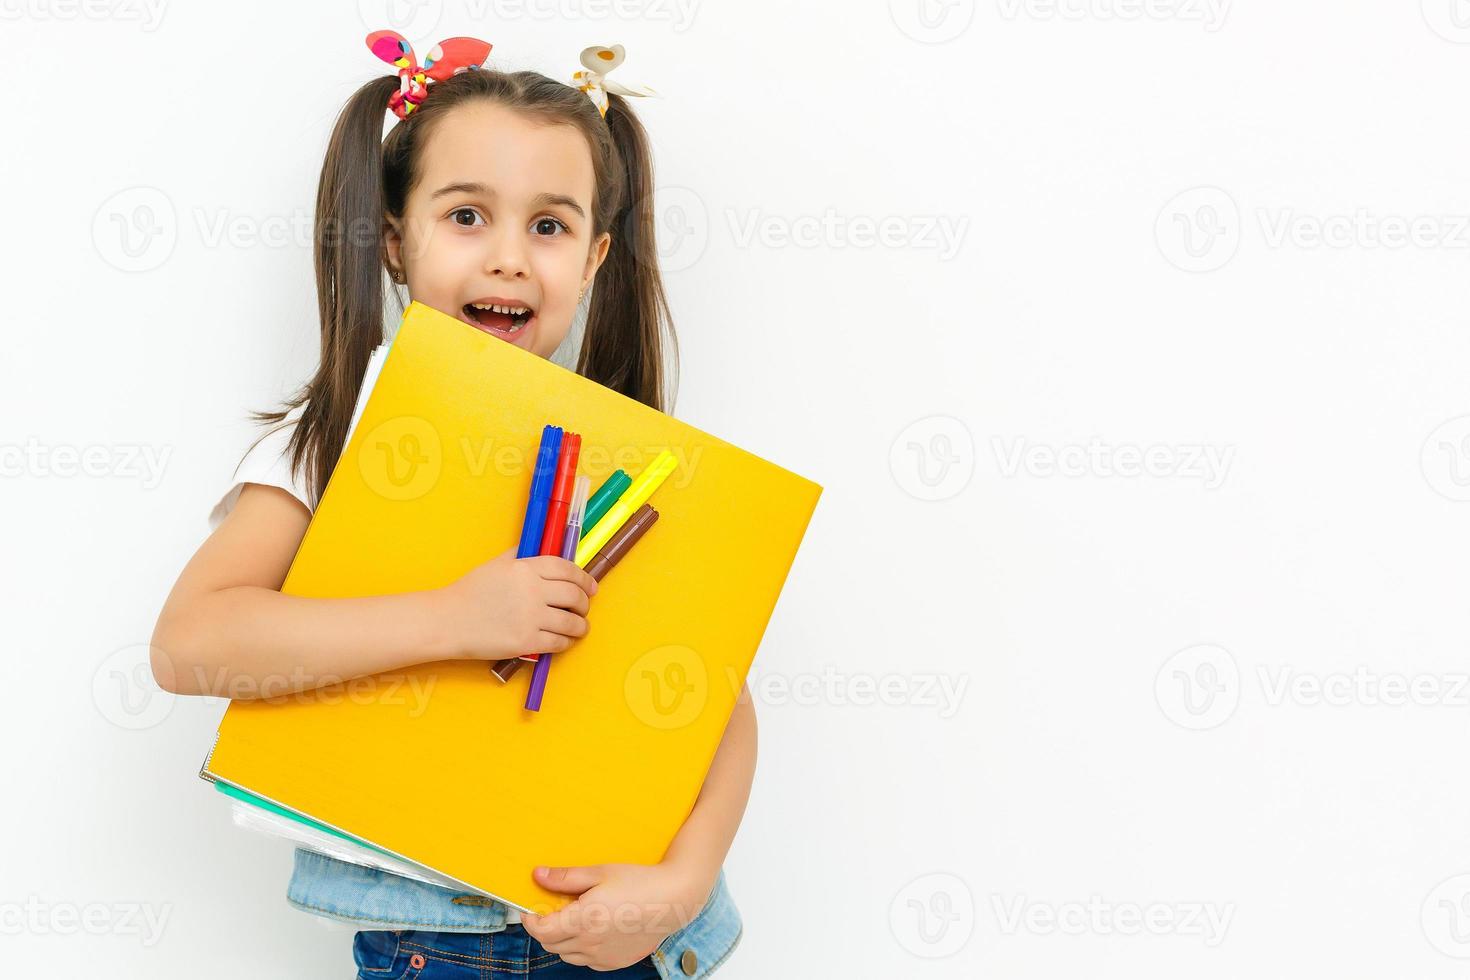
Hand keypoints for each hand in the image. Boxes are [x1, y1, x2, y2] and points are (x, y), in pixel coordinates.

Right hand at [433, 546, 597, 661]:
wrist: (448, 621)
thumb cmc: (470, 591)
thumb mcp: (496, 564)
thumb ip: (521, 556)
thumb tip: (542, 548)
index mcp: (525, 568)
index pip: (567, 569)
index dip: (584, 578)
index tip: (591, 586)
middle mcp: (532, 591)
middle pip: (574, 595)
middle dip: (585, 602)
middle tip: (584, 607)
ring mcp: (530, 617)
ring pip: (571, 622)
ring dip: (582, 625)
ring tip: (581, 627)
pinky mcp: (526, 642)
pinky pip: (559, 642)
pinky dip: (567, 641)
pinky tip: (566, 640)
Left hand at [522, 861, 715, 970]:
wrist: (674, 900)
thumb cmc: (639, 881)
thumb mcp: (600, 872)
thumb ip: (566, 877)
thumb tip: (538, 876)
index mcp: (584, 920)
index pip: (542, 930)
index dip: (530, 920)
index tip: (530, 909)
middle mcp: (591, 943)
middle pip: (551, 944)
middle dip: (545, 928)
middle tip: (553, 909)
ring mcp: (603, 957)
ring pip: (567, 955)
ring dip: (563, 940)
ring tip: (576, 918)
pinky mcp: (614, 963)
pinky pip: (587, 961)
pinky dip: (582, 949)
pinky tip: (594, 930)